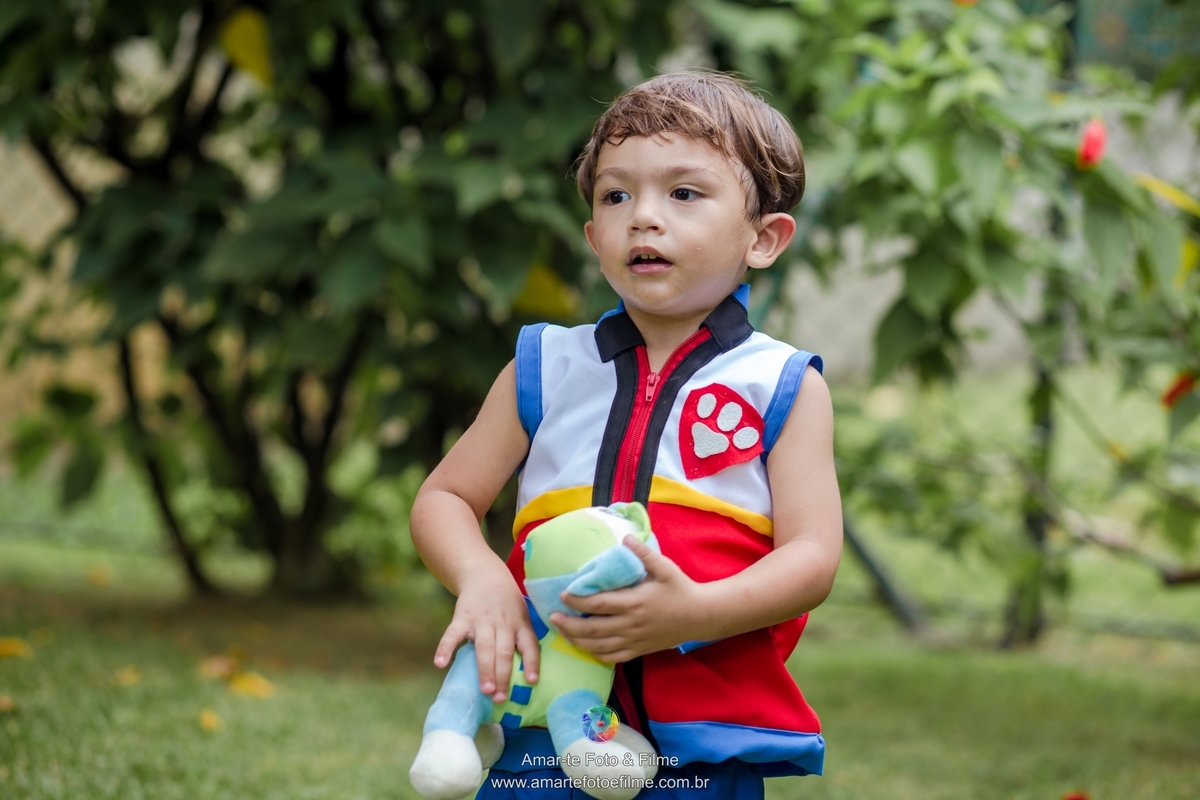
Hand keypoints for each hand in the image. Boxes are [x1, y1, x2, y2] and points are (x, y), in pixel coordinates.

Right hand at [433, 572, 539, 702]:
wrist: (484, 574)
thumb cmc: (506, 602)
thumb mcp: (521, 614)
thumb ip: (521, 638)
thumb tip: (527, 673)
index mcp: (519, 623)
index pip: (529, 644)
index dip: (532, 663)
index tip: (532, 681)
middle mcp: (503, 623)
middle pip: (504, 652)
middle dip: (503, 676)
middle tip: (500, 698)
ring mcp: (482, 620)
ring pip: (485, 647)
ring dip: (485, 669)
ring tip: (486, 690)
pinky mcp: (462, 616)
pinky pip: (453, 634)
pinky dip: (445, 648)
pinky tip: (440, 663)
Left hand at [550, 535, 709, 662]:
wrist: (700, 616)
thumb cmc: (680, 589)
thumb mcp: (665, 567)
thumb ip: (643, 553)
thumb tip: (624, 537)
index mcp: (635, 603)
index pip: (599, 605)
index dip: (578, 601)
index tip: (563, 595)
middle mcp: (632, 624)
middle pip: (593, 629)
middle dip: (569, 625)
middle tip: (552, 617)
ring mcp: (635, 640)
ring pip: (599, 646)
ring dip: (577, 641)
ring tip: (562, 632)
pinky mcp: (639, 651)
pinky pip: (613, 657)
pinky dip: (595, 654)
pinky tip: (585, 647)